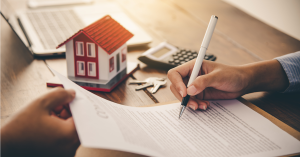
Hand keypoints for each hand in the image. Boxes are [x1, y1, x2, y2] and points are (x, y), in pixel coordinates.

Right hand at [1, 87, 79, 156]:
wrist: (3, 149)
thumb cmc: (19, 129)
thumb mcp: (40, 104)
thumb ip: (60, 95)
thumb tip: (72, 94)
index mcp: (69, 136)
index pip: (83, 116)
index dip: (76, 105)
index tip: (70, 98)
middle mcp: (70, 148)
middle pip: (77, 124)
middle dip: (69, 112)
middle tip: (57, 104)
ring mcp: (64, 155)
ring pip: (70, 132)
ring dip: (63, 121)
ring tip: (48, 114)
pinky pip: (64, 140)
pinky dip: (59, 130)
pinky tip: (46, 124)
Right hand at [167, 59, 288, 109]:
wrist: (242, 83)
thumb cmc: (232, 74)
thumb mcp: (218, 76)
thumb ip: (203, 82)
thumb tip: (190, 89)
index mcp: (193, 66)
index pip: (175, 73)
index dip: (177, 83)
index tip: (185, 93)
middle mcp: (191, 76)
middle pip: (176, 87)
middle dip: (183, 97)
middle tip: (193, 103)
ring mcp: (194, 86)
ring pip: (183, 96)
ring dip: (190, 103)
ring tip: (201, 106)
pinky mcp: (199, 94)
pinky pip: (191, 101)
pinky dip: (195, 105)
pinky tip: (205, 105)